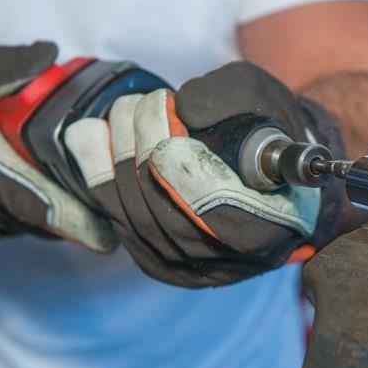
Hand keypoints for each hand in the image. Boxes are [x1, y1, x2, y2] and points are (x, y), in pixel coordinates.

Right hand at [0, 43, 115, 254]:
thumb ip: (5, 65)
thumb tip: (49, 54)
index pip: (51, 210)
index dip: (85, 223)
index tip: (111, 233)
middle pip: (51, 216)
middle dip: (76, 201)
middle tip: (102, 177)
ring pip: (32, 221)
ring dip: (50, 201)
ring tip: (68, 170)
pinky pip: (11, 222)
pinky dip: (26, 206)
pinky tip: (32, 178)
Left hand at [63, 61, 343, 286]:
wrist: (268, 174)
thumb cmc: (270, 134)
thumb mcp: (266, 103)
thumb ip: (231, 100)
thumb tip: (182, 106)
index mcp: (270, 226)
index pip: (220, 211)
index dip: (188, 172)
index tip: (171, 130)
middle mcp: (227, 259)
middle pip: (165, 212)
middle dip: (144, 146)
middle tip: (146, 103)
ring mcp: (187, 267)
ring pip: (132, 213)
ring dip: (118, 151)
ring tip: (128, 110)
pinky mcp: (154, 261)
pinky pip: (112, 218)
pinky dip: (97, 171)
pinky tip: (99, 134)